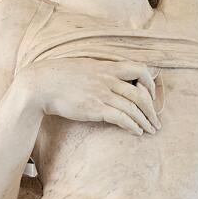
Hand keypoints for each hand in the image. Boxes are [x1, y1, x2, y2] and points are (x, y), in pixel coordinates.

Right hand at [16, 58, 160, 136]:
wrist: (41, 84)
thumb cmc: (60, 77)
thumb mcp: (84, 67)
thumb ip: (101, 71)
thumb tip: (110, 77)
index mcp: (107, 67)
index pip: (140, 69)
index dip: (150, 83)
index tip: (152, 95)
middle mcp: (108, 78)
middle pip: (141, 92)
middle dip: (152, 109)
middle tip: (156, 121)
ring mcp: (102, 93)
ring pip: (134, 107)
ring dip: (145, 121)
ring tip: (150, 130)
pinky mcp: (95, 108)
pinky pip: (121, 117)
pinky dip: (133, 125)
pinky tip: (137, 132)